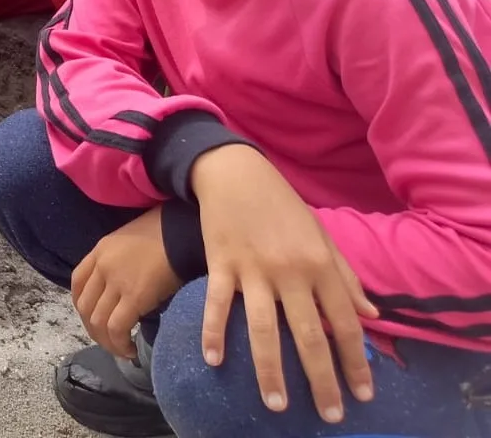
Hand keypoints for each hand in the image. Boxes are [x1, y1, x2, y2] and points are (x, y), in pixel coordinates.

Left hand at [72, 207, 182, 358]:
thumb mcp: (130, 242)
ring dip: (107, 342)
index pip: (77, 282)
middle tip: (110, 341)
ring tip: (122, 350)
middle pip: (85, 306)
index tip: (93, 318)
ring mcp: (115, 281)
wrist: (182, 232)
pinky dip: (120, 344)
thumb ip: (119, 262)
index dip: (82, 305)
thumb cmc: (164, 234)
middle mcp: (102, 266)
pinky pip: (117, 327)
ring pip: (98, 321)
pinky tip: (131, 349)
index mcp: (99, 250)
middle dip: (94, 330)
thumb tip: (122, 288)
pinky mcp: (134, 296)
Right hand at [192, 144, 378, 423]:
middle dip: (321, 380)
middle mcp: (291, 271)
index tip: (362, 394)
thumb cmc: (282, 205)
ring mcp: (253, 269)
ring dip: (270, 370)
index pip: (344, 323)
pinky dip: (213, 332)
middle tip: (329, 414)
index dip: (356, 361)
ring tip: (276, 405)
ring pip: (263, 328)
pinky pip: (217, 304)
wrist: (235, 171)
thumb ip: (346, 277)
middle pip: (308, 335)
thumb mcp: (322, 235)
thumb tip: (371, 316)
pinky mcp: (221, 263)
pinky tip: (213, 360)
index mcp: (320, 264)